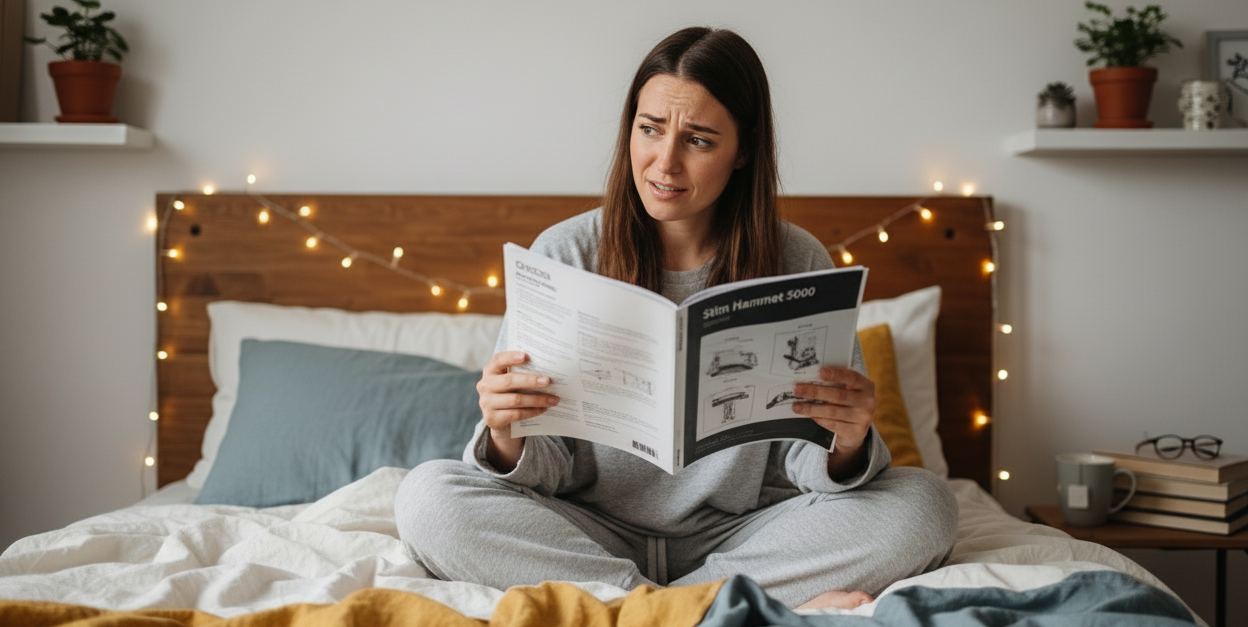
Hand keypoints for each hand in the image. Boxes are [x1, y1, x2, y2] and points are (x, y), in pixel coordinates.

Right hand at [476, 351, 558, 470]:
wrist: (500, 420)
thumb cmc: (511, 393)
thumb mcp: (513, 381)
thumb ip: (522, 372)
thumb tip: (548, 368)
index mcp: (490, 371)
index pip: (498, 360)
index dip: (511, 357)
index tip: (526, 356)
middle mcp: (485, 385)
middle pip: (509, 381)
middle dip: (530, 381)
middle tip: (548, 381)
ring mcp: (486, 403)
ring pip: (515, 400)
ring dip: (537, 399)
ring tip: (553, 399)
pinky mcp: (492, 419)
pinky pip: (516, 414)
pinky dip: (532, 411)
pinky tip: (543, 409)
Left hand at [792, 366, 875, 479]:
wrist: (855, 430)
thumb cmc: (847, 404)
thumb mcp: (847, 391)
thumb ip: (835, 384)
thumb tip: (809, 378)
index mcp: (866, 386)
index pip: (852, 377)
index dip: (836, 374)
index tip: (819, 372)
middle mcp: (868, 402)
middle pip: (838, 395)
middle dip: (815, 391)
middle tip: (797, 389)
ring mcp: (863, 418)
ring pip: (832, 411)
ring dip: (811, 408)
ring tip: (796, 406)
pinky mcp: (856, 432)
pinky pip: (833, 424)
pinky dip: (818, 419)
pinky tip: (808, 415)